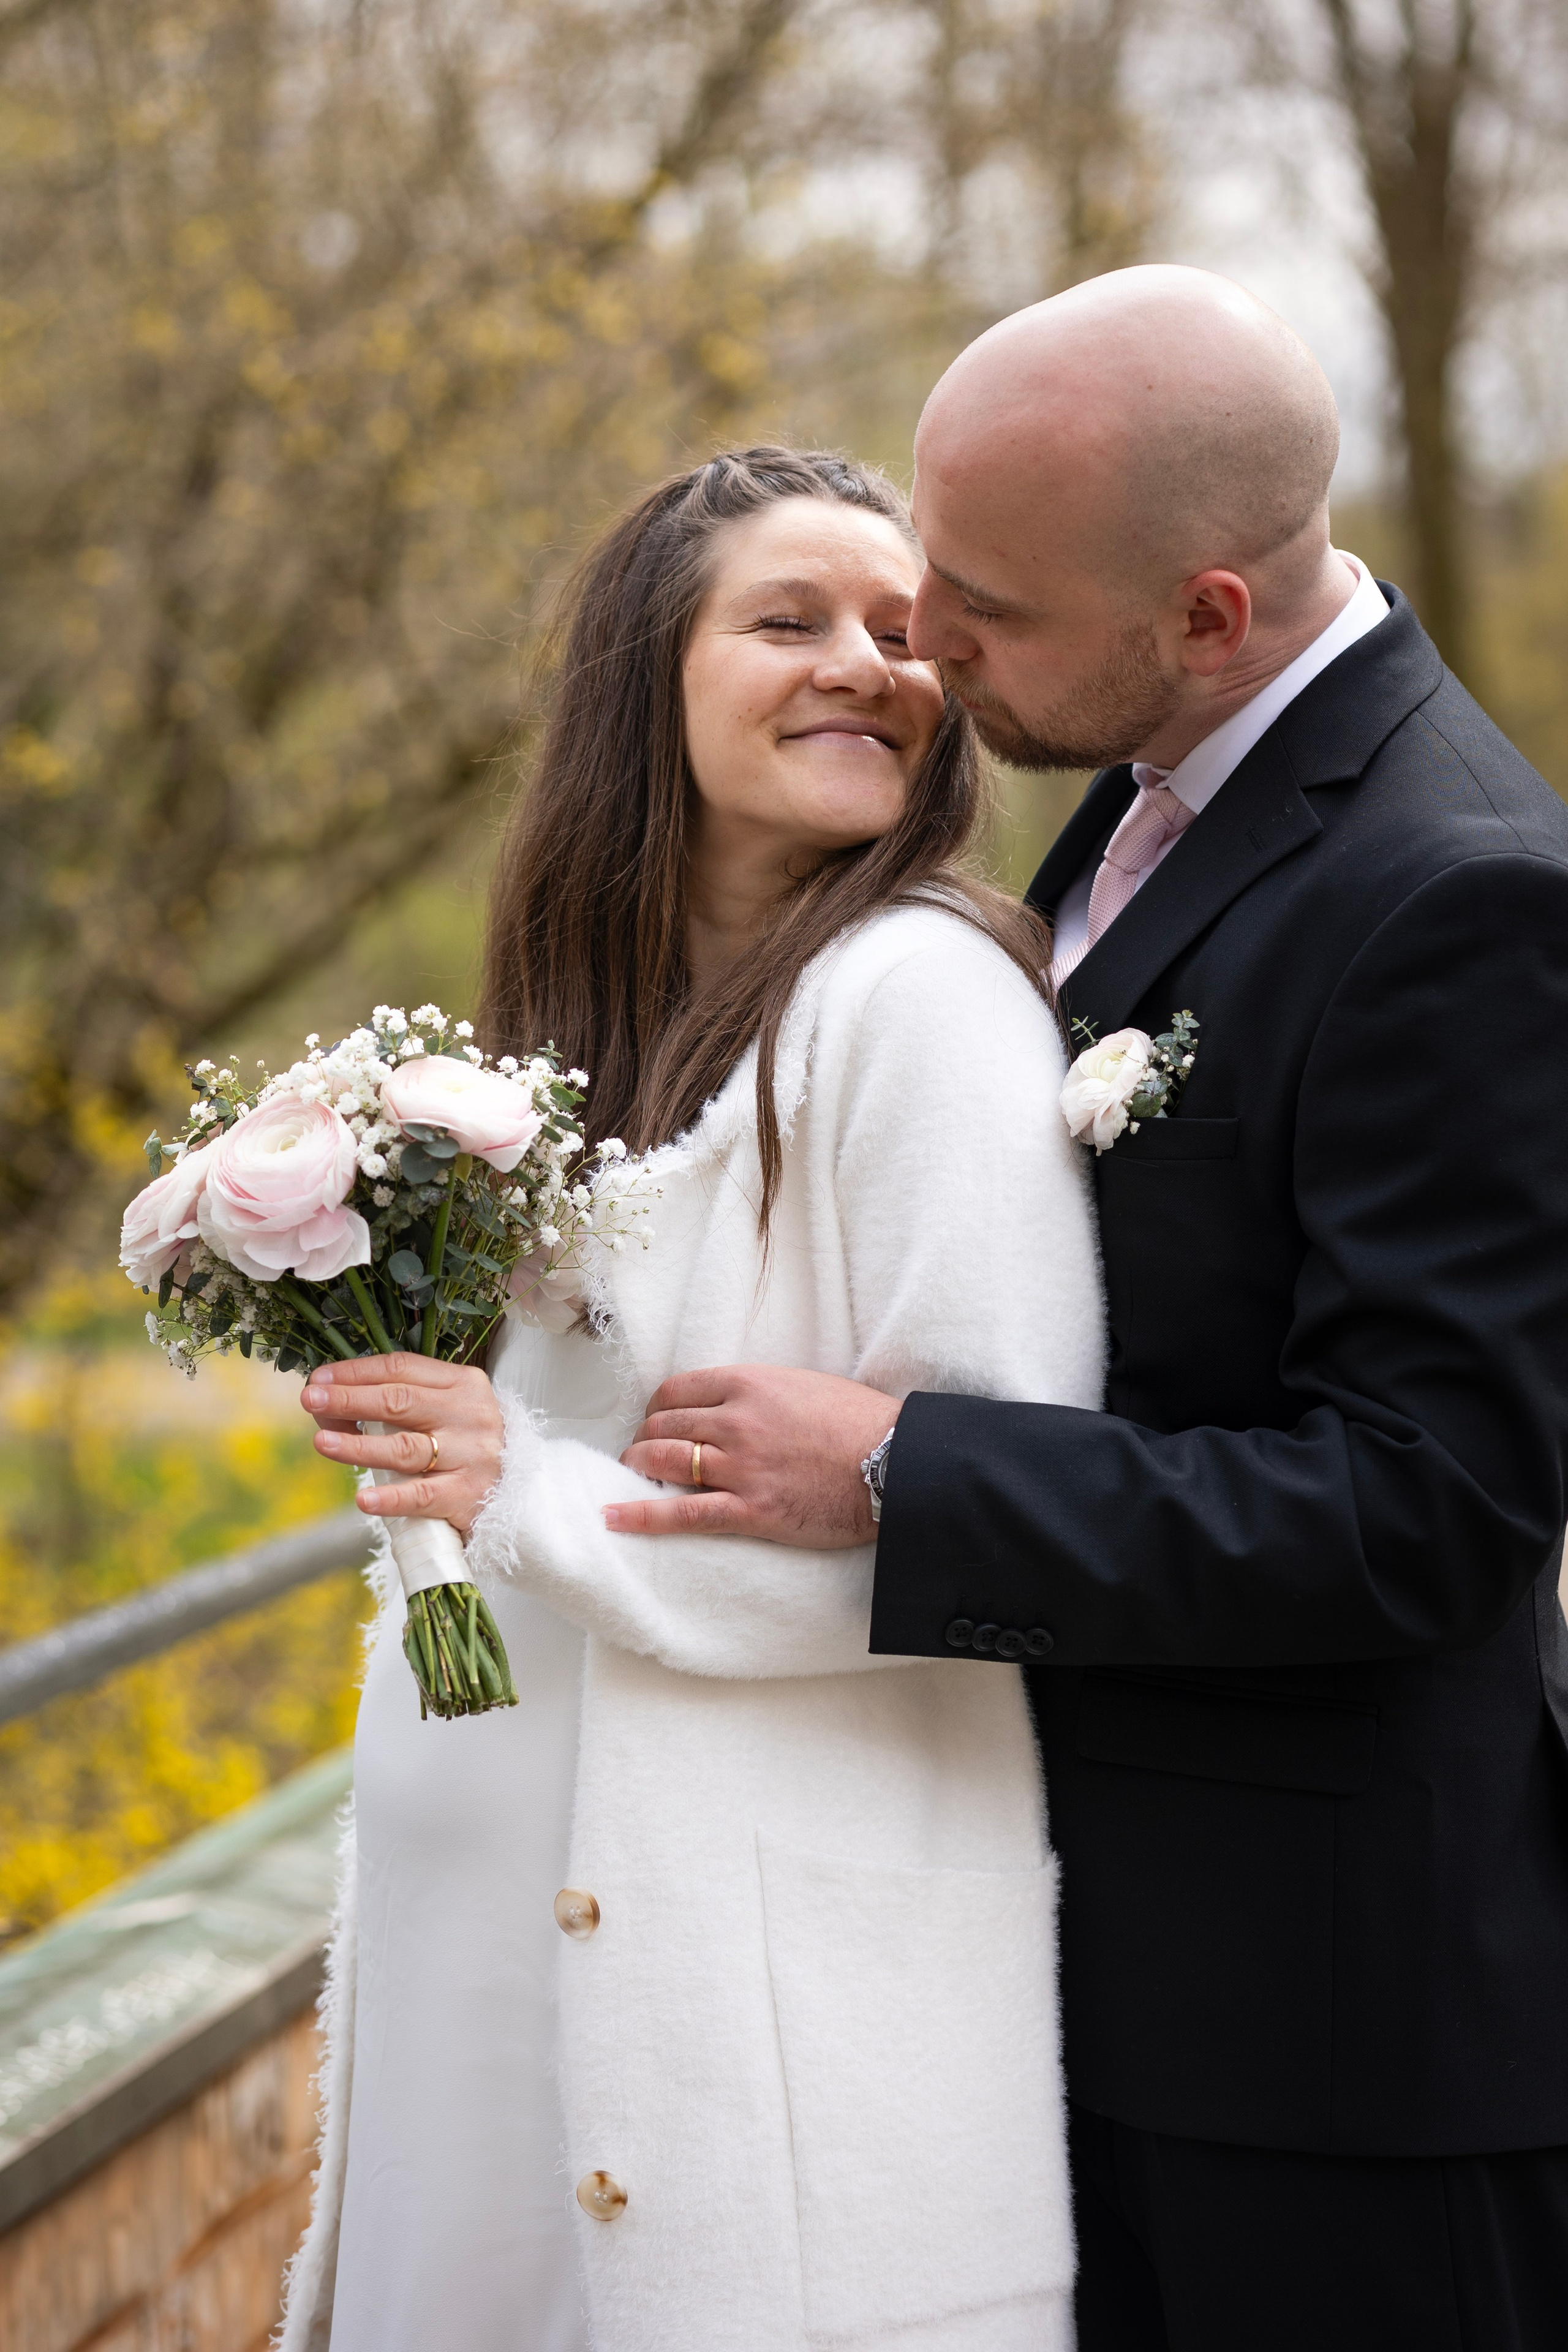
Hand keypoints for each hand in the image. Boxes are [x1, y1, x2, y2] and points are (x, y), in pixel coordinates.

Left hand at [299, 1354, 505, 1538]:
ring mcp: (471, 1456)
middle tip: (310, 1399)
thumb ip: (397, 1404)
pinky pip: (422, 1496)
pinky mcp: (468, 1496)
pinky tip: (363, 1499)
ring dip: (358, 1445)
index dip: (356, 1371)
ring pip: (405, 1449)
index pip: (402, 1368)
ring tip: (321, 1442)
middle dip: (349, 1399)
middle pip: (400, 1402)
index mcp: (463, 1383)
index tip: (319, 1377)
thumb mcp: (443, 1411)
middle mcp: (470, 1415)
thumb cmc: (465, 1445)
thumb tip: (329, 1406)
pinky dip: (391, 1498)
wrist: (519, 1493)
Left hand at [610, 1365, 901, 1547]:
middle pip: (663, 1426)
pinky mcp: (750, 1510)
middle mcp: (736, 1421)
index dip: (657, 1408)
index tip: (656, 1421)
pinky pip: (683, 1514)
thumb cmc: (860, 1423)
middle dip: (643, 1440)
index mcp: (749, 1383)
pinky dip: (642, 1516)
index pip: (676, 1389)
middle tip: (640, 1454)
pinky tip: (613, 1518)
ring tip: (629, 1476)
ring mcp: (740, 1467)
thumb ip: (759, 1393)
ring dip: (637, 1469)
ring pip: (664, 1462)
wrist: (895, 1464)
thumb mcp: (803, 1385)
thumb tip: (729, 1406)